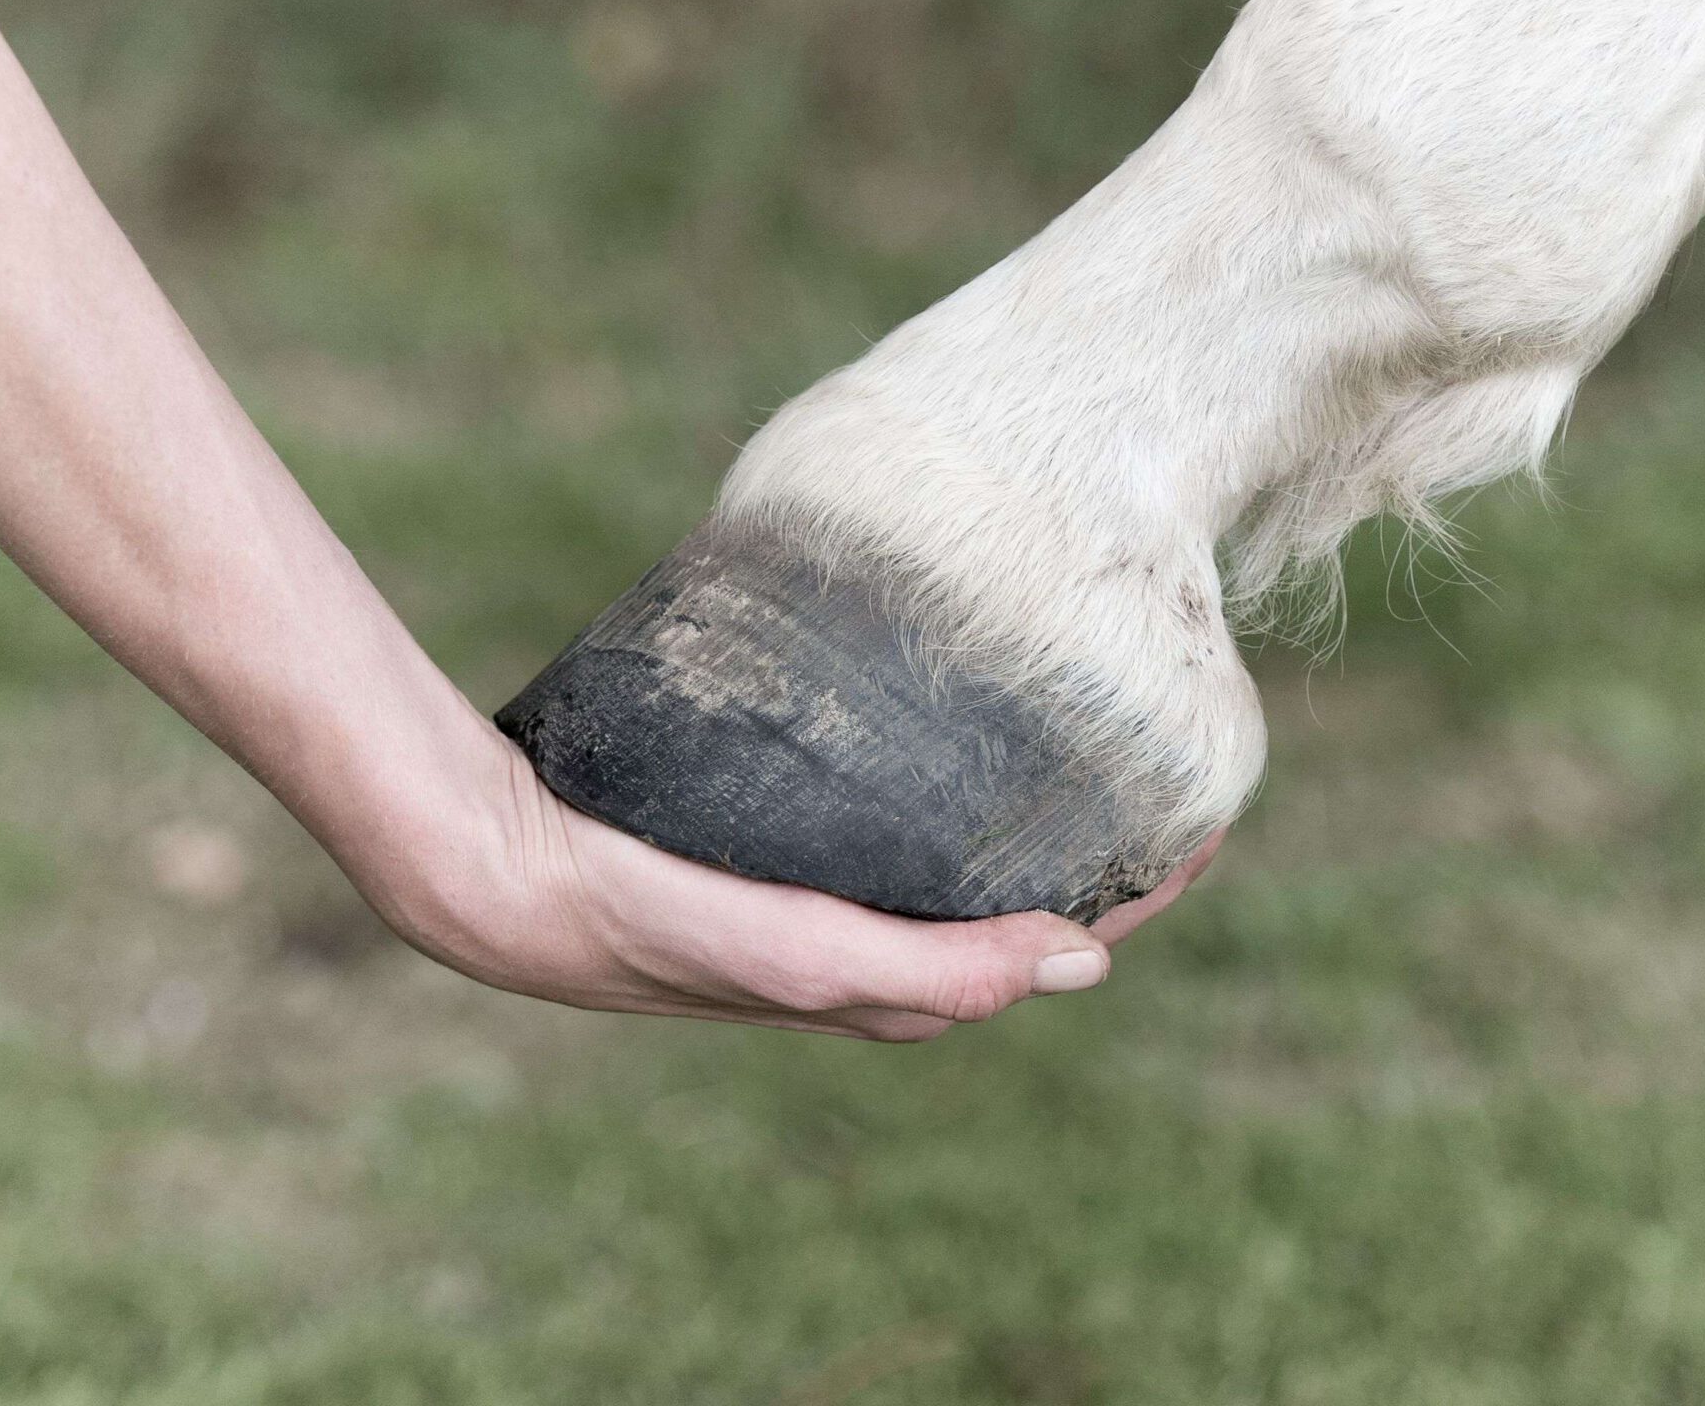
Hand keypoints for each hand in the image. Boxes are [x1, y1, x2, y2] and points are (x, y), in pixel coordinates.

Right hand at [349, 716, 1224, 1041]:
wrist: (499, 869)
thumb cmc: (650, 921)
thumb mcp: (805, 953)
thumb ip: (933, 967)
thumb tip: (1083, 963)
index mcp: (880, 982)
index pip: (1041, 943)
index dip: (1129, 890)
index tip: (1205, 820)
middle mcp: (855, 942)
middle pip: (1003, 900)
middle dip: (1087, 845)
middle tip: (1151, 755)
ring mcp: (808, 888)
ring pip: (942, 856)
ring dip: (1011, 810)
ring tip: (1064, 729)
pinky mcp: (761, 839)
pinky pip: (875, 814)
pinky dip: (929, 782)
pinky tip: (926, 723)